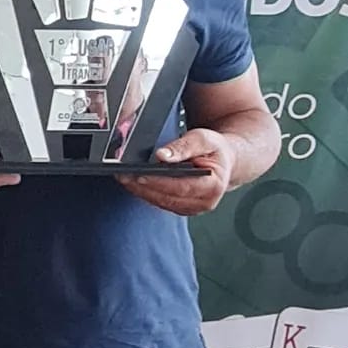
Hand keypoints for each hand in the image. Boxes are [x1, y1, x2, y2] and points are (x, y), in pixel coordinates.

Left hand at [115, 127, 235, 214]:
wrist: (224, 160)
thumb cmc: (215, 149)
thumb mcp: (203, 139)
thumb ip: (183, 147)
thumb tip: (162, 156)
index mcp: (213, 186)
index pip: (181, 186)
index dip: (158, 182)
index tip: (138, 175)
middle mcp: (204, 202)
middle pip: (167, 197)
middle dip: (142, 187)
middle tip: (123, 175)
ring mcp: (193, 208)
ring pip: (161, 202)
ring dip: (140, 191)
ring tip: (124, 178)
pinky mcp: (182, 208)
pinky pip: (160, 202)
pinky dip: (146, 193)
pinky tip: (133, 183)